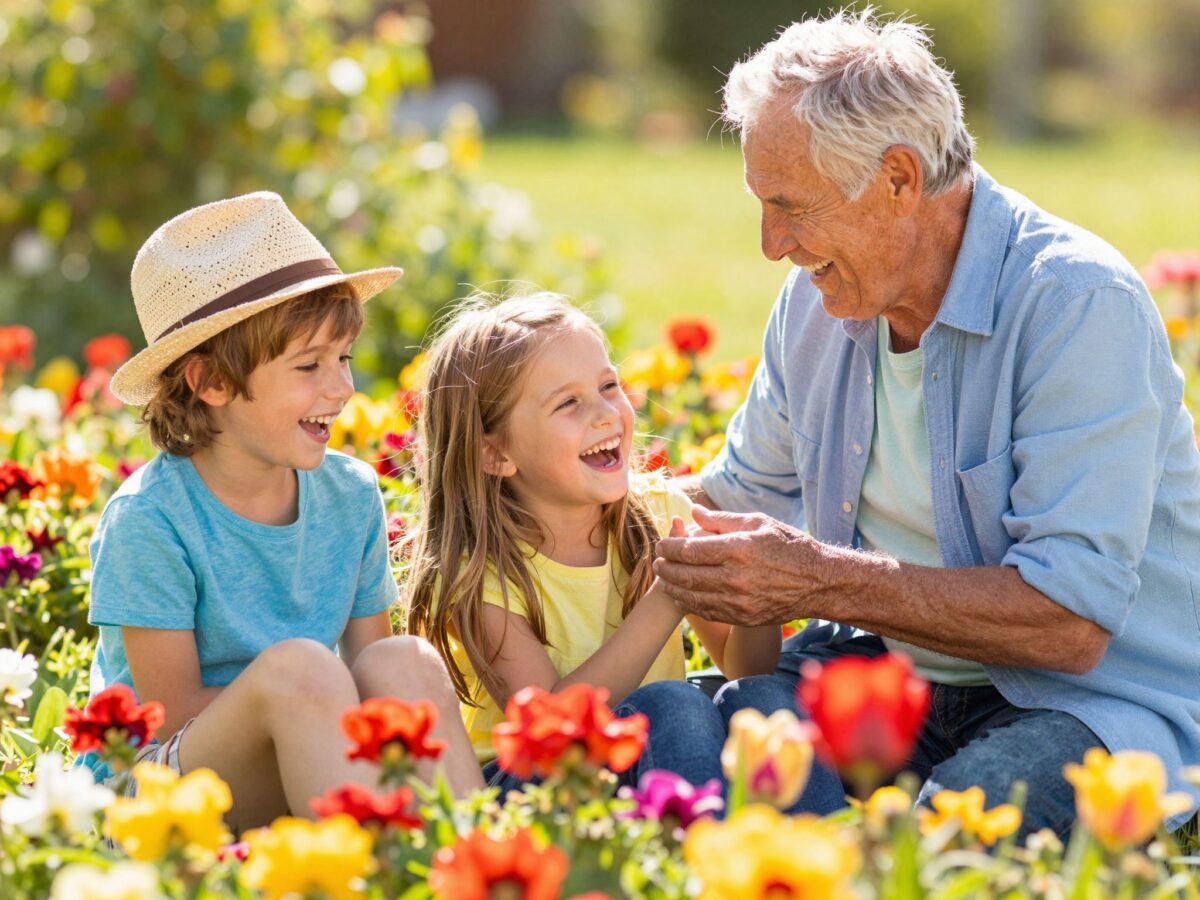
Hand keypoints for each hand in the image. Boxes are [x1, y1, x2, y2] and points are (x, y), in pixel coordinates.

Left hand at [653, 507, 822, 624]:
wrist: (819, 582)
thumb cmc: (788, 546)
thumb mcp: (758, 523)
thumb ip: (721, 519)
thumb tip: (693, 511)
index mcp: (738, 548)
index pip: (689, 550)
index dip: (668, 547)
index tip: (661, 544)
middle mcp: (736, 577)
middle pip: (685, 575)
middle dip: (664, 568)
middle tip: (657, 562)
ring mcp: (739, 601)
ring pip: (691, 597)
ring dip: (672, 588)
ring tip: (664, 578)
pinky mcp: (743, 617)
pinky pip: (706, 612)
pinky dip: (689, 603)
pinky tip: (682, 595)